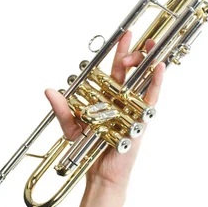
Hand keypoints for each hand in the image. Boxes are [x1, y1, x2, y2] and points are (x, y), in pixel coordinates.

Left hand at [46, 30, 164, 194]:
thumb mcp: (70, 126)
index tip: (123, 35)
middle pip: (131, 70)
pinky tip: (158, 67)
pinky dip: (156, 81)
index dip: (119, 52)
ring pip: (143, 79)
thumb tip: (50, 90)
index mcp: (108, 96)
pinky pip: (151, 97)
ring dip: (146, 60)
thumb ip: (61, 109)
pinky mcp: (142, 118)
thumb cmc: (88, 148)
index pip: (115, 69)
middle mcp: (123, 99)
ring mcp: (134, 107)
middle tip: (129, 41)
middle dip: (132, 52)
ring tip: (148, 46)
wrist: (99, 171)